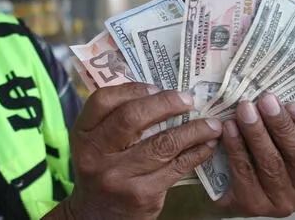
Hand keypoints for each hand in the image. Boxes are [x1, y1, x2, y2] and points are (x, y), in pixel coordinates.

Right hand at [67, 83, 221, 219]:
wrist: (98, 217)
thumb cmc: (102, 169)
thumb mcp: (94, 143)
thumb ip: (113, 118)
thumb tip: (157, 91)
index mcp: (82, 134)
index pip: (103, 100)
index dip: (132, 89)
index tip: (155, 87)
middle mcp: (95, 154)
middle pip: (132, 118)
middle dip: (166, 103)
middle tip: (188, 99)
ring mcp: (119, 175)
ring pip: (162, 143)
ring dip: (193, 130)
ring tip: (211, 123)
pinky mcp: (142, 194)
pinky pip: (176, 167)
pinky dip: (196, 153)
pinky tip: (207, 145)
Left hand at [217, 94, 294, 216]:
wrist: (227, 193)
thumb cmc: (255, 158)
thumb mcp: (275, 142)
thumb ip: (280, 124)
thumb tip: (272, 95)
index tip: (293, 103)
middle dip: (281, 124)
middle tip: (265, 100)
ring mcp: (281, 202)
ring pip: (272, 163)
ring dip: (257, 132)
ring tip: (244, 110)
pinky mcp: (254, 205)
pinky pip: (246, 172)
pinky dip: (236, 147)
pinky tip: (229, 129)